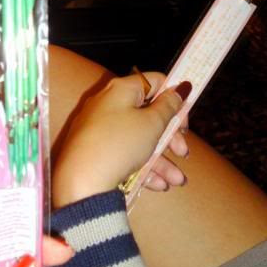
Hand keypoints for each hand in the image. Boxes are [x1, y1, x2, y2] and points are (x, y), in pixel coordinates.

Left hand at [52, 73, 190, 206]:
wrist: (81, 182)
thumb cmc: (120, 144)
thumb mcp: (152, 124)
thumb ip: (169, 106)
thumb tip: (181, 88)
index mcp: (121, 89)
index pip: (154, 81)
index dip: (174, 97)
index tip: (185, 118)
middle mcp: (109, 104)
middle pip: (148, 113)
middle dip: (170, 136)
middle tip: (182, 152)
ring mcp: (100, 128)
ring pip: (139, 138)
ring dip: (161, 159)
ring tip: (176, 181)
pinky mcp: (96, 151)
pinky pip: (125, 153)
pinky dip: (143, 166)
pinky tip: (158, 185)